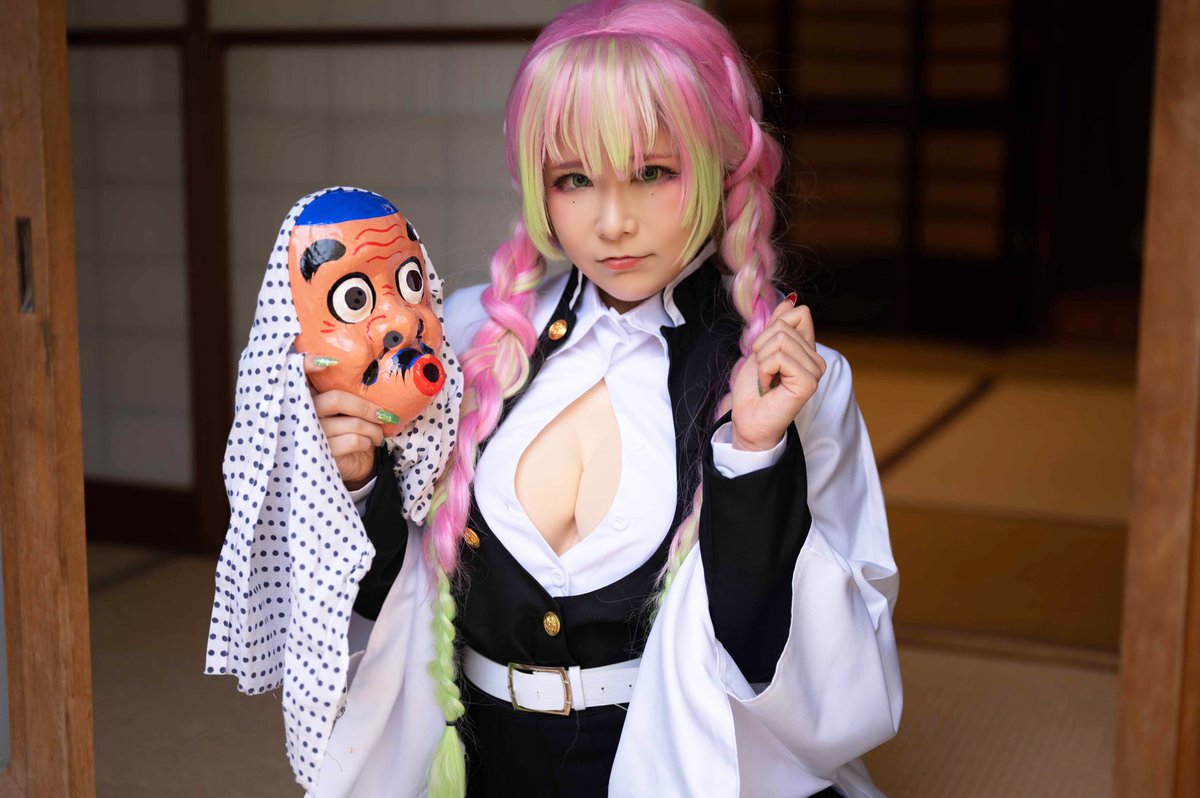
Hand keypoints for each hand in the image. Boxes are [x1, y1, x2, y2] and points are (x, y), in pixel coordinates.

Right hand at [303, 354, 396, 489]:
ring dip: (373, 429)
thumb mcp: (347, 410)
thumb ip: (347, 393)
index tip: (327, 361)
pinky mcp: (323, 453)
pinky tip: (369, 443)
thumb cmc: (349, 431)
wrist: (351, 464)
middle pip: (337, 399)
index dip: (307, 364)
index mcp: (309, 397)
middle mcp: (304, 413)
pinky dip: (368, 441)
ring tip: (378, 434)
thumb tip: (371, 376)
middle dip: (367, 407)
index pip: (300, 374)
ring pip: (352, 423)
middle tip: (385, 415)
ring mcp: (312, 433)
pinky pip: (354, 440)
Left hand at [730, 296, 825, 450]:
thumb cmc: (753, 389)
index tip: (765, 354)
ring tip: (766, 379)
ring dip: (762, 360)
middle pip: (784, 325)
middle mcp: (815, 359)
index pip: (800, 313)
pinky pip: (780, 357)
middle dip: (762, 346)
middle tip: (764, 372)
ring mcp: (814, 371)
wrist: (748, 419)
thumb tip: (789, 301)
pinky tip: (768, 387)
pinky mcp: (809, 382)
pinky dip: (765, 370)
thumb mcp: (762, 349)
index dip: (772, 328)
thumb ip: (776, 326)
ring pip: (780, 339)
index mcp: (806, 349)